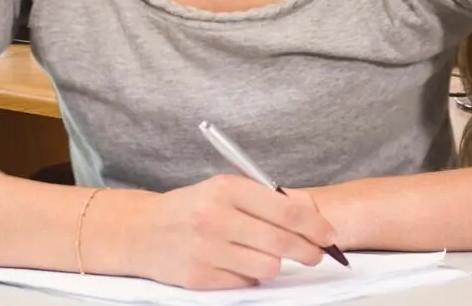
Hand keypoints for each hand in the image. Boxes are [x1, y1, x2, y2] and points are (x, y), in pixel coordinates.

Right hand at [95, 176, 337, 288]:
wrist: (142, 231)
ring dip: (276, 265)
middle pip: (281, 242)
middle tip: (316, 254)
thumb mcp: (226, 189)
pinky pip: (245, 283)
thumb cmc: (192, 207)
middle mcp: (216, 218)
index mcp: (227, 189)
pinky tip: (239, 264)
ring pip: (268, 268)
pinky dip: (249, 276)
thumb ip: (267, 199)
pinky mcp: (199, 278)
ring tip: (269, 256)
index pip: (286, 209)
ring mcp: (206, 250)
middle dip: (308, 251)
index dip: (314, 225)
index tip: (329, 234)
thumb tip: (312, 216)